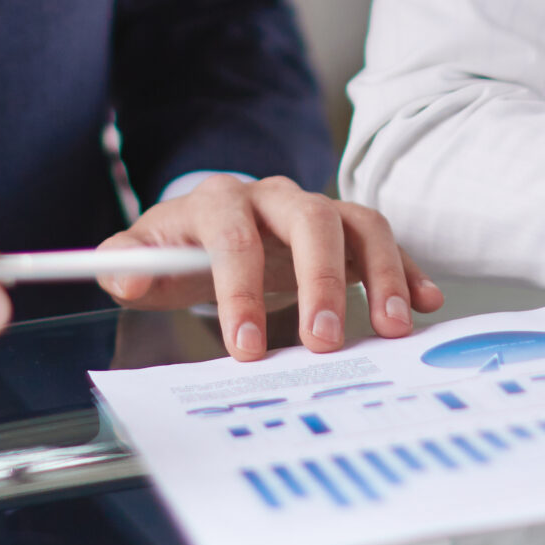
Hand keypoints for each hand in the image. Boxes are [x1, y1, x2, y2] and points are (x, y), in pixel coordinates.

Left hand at [94, 176, 444, 360]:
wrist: (208, 229)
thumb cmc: (176, 250)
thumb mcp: (140, 255)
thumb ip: (123, 264)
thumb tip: (128, 274)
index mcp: (218, 200)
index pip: (233, 235)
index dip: (240, 290)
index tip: (247, 347)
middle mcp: (273, 196)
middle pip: (309, 218)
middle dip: (320, 281)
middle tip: (325, 340)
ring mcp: (315, 209)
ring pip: (357, 221)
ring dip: (380, 272)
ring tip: (391, 326)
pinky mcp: (344, 230)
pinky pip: (382, 240)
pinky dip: (406, 269)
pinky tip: (422, 303)